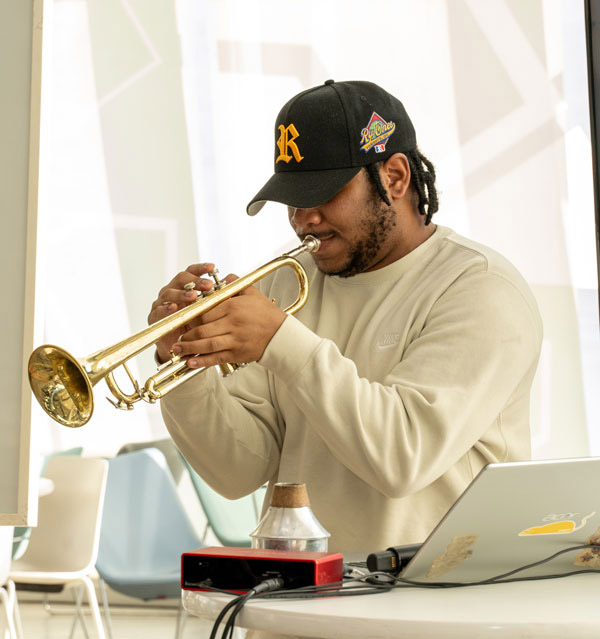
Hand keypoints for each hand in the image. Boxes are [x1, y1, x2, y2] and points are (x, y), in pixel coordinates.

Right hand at [148, 263, 216, 362]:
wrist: (179, 345)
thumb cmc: (195, 325)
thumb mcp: (206, 310)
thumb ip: (215, 297)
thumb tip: (231, 282)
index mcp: (183, 286)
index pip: (191, 272)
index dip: (200, 268)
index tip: (212, 267)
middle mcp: (171, 291)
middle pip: (180, 279)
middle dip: (194, 281)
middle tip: (208, 285)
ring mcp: (161, 303)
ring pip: (169, 293)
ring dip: (182, 294)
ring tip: (193, 296)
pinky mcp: (155, 316)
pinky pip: (159, 310)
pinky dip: (167, 309)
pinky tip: (174, 308)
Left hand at [168, 277, 287, 368]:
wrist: (281, 335)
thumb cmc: (265, 313)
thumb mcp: (251, 292)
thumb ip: (234, 283)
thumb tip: (222, 276)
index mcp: (232, 307)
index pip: (204, 312)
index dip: (190, 317)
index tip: (182, 319)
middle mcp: (232, 323)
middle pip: (202, 329)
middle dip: (186, 334)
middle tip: (176, 336)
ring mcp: (234, 340)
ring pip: (206, 344)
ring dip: (189, 348)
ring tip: (177, 349)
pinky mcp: (237, 354)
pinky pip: (216, 358)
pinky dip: (201, 361)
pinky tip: (190, 362)